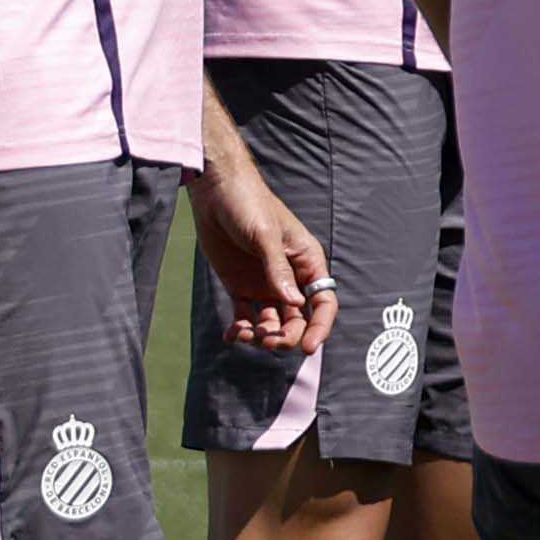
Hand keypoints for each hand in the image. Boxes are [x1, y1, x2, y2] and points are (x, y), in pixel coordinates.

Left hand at [188, 150, 336, 353]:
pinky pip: (246, 316)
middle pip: (298, 319)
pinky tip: (232, 336)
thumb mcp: (265, 236)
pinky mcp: (241, 286)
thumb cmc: (248, 205)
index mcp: (307, 263)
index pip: (323, 302)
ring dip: (263, 335)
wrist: (216, 192)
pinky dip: (241, 329)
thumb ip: (278, 270)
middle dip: (287, 335)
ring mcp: (265, 284)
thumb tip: (294, 303)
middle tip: (268, 341)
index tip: (310, 347)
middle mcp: (290, 278)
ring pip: (273, 322)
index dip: (320, 326)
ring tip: (244, 335)